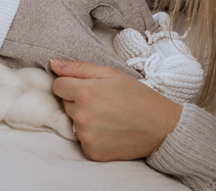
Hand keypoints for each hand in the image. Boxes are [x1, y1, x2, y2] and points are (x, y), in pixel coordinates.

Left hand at [50, 59, 181, 160]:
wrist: (163, 128)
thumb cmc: (138, 97)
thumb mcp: (111, 74)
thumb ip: (79, 68)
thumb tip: (52, 63)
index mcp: (86, 92)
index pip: (58, 85)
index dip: (72, 84)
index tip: (88, 87)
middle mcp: (82, 115)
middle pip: (65, 103)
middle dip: (79, 100)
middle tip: (103, 102)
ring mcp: (86, 136)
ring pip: (73, 122)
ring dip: (84, 119)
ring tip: (108, 117)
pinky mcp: (92, 152)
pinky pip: (82, 140)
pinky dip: (92, 136)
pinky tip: (109, 131)